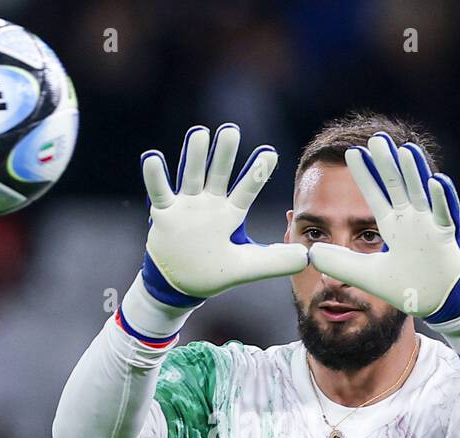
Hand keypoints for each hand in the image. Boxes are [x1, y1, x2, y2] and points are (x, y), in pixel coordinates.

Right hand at [140, 124, 307, 305]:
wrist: (180, 285)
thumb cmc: (214, 270)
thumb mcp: (247, 266)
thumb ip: (276, 261)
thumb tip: (307, 258)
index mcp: (230, 214)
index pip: (246, 189)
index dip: (256, 173)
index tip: (269, 153)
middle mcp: (209, 204)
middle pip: (217, 175)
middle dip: (223, 154)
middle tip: (231, 129)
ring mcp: (186, 207)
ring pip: (190, 177)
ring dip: (193, 156)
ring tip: (198, 133)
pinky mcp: (165, 215)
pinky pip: (159, 193)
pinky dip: (155, 177)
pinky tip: (152, 157)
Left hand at [307, 132, 459, 321]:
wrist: (434, 305)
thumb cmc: (405, 287)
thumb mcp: (366, 275)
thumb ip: (341, 262)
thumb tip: (312, 252)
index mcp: (393, 226)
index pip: (376, 194)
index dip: (365, 175)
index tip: (352, 153)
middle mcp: (411, 220)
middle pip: (398, 186)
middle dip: (388, 163)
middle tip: (378, 138)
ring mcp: (430, 226)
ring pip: (422, 193)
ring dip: (415, 172)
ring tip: (406, 149)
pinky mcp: (447, 238)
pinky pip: (445, 215)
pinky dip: (441, 199)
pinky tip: (435, 181)